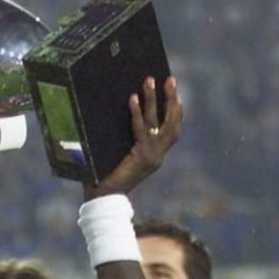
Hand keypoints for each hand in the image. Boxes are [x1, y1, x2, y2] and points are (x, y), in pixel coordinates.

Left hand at [84, 76, 182, 199]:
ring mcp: (152, 156)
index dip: (176, 112)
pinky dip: (136, 113)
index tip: (175, 93)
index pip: (172, 131)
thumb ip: (125, 141)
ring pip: (157, 123)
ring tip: (150, 80)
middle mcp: (157, 155)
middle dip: (171, 99)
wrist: (102, 200)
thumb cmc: (104, 177)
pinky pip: (140, 130)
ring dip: (154, 99)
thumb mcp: (119, 156)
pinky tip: (132, 98)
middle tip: (170, 79)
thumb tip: (113, 115)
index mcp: (155, 156)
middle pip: (171, 123)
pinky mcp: (141, 157)